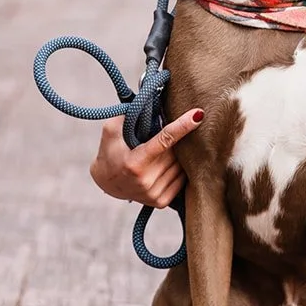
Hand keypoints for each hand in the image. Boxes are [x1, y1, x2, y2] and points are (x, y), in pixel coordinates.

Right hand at [89, 107, 203, 207]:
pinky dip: (177, 168)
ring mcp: (154, 194)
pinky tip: (165, 165)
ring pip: (181, 165)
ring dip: (176, 155)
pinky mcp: (161, 202)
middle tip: (161, 137)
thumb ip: (126, 116)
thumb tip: (148, 103)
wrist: (106, 182)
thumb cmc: (109, 152)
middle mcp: (146, 181)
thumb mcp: (111, 131)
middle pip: (175, 151)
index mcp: (135, 163)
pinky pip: (182, 179)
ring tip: (161, 153)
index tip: (198, 114)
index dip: (182, 126)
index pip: (165, 140)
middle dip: (174, 140)